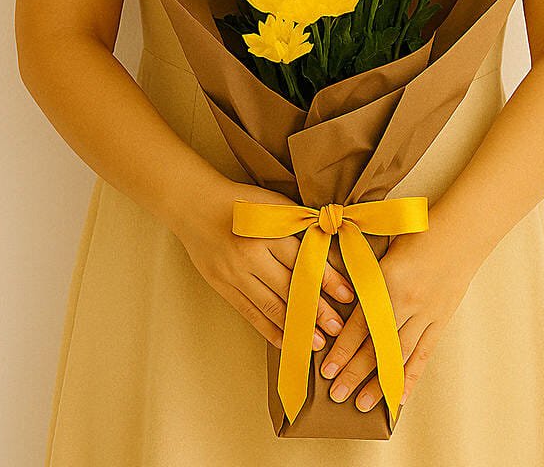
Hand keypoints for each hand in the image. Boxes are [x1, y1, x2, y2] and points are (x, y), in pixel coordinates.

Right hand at [173, 178, 355, 350]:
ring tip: (316, 343)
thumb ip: (300, 223)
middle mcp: (251, 256)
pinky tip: (285, 341)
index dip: (328, 280)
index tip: (348, 296)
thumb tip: (332, 243)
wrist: (195, 205)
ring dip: (295, 327)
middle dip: (316, 311)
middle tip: (338, 328)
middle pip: (290, 288)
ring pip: (270, 306)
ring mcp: (234, 274)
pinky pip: (249, 312)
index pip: (304, 261)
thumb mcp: (274, 204)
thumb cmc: (241, 201)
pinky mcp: (222, 286)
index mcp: (268, 232)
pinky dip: (268, 329)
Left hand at [318, 202, 481, 411]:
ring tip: (362, 403)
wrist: (461, 231)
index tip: (327, 370)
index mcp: (387, 280)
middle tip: (336, 395)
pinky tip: (398, 395)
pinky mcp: (442, 319)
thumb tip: (341, 295)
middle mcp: (406, 301)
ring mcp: (427, 313)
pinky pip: (424, 353)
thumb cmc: (419, 231)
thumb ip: (366, 274)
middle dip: (354, 373)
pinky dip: (411, 376)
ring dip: (379, 381)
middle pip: (376, 345)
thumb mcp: (386, 247)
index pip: (360, 324)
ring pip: (398, 355)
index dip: (342, 350)